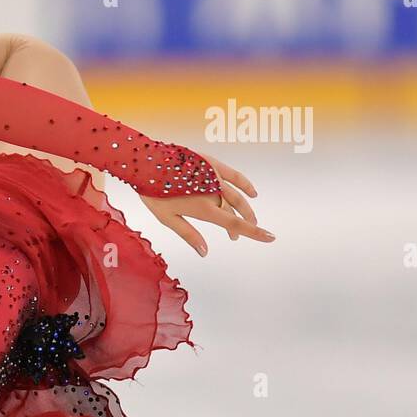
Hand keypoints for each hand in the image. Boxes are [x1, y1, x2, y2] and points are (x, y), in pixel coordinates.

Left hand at [138, 154, 274, 256]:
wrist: (145, 163)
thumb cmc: (152, 193)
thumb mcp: (167, 218)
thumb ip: (189, 234)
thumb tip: (205, 252)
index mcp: (203, 208)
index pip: (233, 223)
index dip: (254, 232)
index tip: (271, 237)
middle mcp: (212, 192)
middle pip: (234, 211)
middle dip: (241, 224)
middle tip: (237, 236)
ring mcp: (213, 176)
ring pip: (236, 196)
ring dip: (244, 208)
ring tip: (249, 219)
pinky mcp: (211, 163)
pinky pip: (234, 175)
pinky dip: (245, 184)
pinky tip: (252, 193)